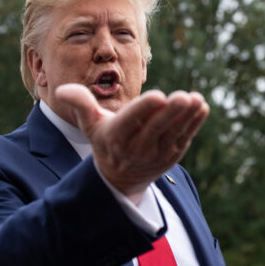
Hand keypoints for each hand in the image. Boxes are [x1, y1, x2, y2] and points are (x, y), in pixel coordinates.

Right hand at [55, 84, 209, 203]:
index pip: (130, 121)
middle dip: (171, 113)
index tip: (158, 96)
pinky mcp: (171, 156)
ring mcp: (156, 154)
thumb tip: (62, 89)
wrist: (120, 176)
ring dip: (187, 117)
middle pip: (156, 128)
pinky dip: (194, 124)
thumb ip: (80, 104)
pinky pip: (184, 138)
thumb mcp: (90, 125)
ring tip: (197, 100)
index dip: (144, 109)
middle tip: (183, 96)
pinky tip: (202, 107)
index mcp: (116, 137)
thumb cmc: (105, 142)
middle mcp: (136, 148)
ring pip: (174, 133)